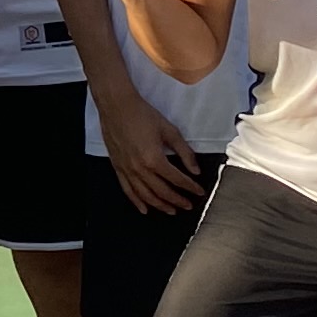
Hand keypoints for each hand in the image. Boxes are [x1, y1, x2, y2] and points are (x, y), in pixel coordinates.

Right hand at [91, 82, 209, 215]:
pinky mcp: (118, 167)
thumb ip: (184, 151)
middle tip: (187, 205)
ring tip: (171, 210)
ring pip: (145, 195)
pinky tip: (144, 209)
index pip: (177, 179)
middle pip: (162, 191)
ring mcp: (127, 169)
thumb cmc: (143, 115)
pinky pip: (127, 190)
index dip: (190, 187)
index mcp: (154, 159)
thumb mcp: (169, 130)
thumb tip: (195, 169)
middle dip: (177, 200)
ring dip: (159, 205)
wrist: (117, 106)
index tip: (199, 192)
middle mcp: (140, 168)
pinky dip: (136, 202)